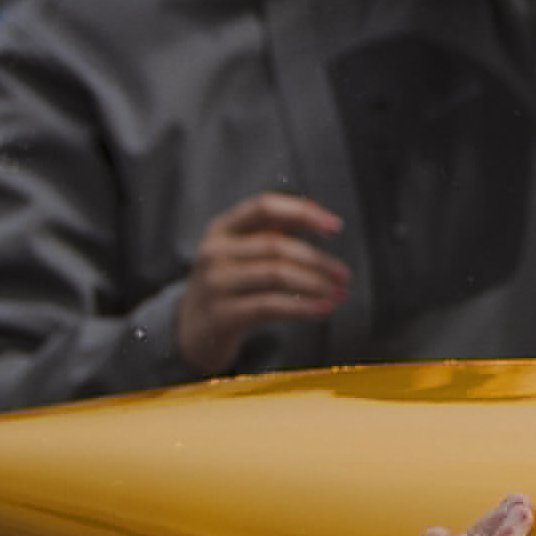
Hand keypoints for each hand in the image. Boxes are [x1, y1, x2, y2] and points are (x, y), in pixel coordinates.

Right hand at [176, 191, 348, 374]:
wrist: (191, 329)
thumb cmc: (230, 282)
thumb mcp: (243, 250)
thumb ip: (276, 229)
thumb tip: (320, 213)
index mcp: (222, 228)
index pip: (264, 207)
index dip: (301, 212)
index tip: (335, 227)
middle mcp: (214, 251)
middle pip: (277, 246)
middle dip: (318, 260)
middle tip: (343, 275)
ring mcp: (215, 283)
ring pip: (276, 275)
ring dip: (316, 284)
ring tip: (338, 294)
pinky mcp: (221, 314)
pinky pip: (270, 306)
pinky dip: (303, 307)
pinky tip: (323, 310)